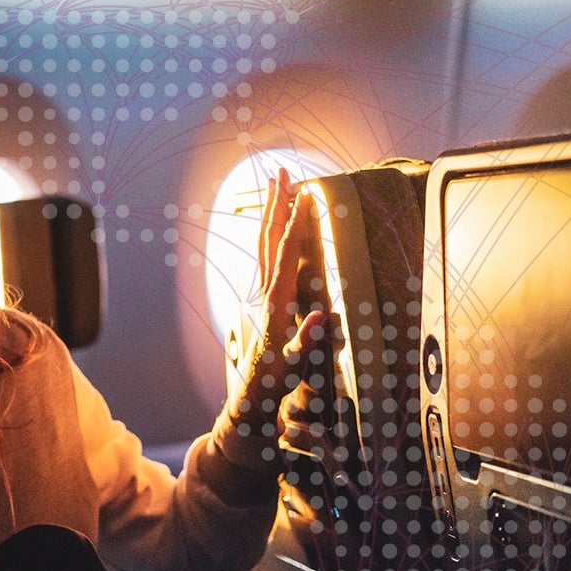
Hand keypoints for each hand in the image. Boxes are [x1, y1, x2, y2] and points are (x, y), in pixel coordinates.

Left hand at [226, 167, 326, 436]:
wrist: (250, 399)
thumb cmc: (275, 385)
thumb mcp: (295, 366)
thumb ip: (307, 342)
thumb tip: (319, 317)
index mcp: (276, 303)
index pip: (286, 255)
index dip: (296, 225)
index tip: (305, 196)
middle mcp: (265, 293)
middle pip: (269, 239)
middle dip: (276, 204)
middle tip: (282, 172)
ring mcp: (261, 295)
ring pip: (264, 245)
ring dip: (271, 213)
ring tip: (277, 185)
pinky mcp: (263, 301)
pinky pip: (266, 258)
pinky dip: (272, 234)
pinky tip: (275, 226)